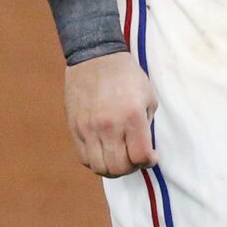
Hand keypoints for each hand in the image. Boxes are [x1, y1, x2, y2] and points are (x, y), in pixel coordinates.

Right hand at [63, 51, 157, 177]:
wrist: (95, 56)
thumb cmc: (126, 76)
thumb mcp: (147, 97)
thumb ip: (146, 127)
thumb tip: (143, 150)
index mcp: (132, 116)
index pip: (140, 157)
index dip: (149, 162)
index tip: (151, 157)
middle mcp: (109, 125)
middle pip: (119, 168)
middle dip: (131, 169)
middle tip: (135, 160)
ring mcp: (89, 128)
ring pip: (100, 167)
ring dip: (113, 169)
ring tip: (119, 159)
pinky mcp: (75, 128)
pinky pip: (84, 158)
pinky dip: (96, 162)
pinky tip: (104, 152)